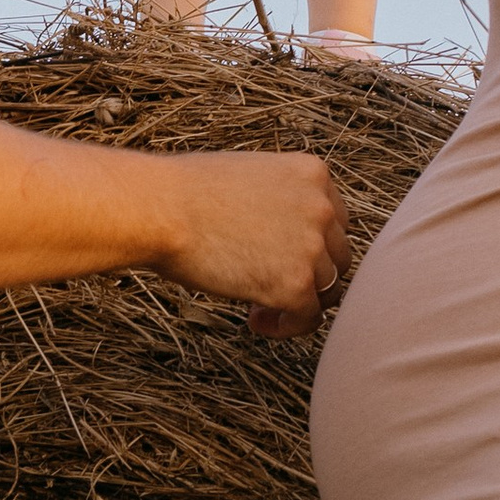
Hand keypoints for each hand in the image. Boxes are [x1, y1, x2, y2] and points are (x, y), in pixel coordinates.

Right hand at [151, 152, 350, 335]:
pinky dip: (287, 325)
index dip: (313, 243)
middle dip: (310, 272)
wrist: (161, 210)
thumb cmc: (184, 193)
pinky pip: (308, 317)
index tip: (286, 255)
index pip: (335, 218)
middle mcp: (321, 206)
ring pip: (328, 288)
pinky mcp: (297, 283)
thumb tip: (276, 235)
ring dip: (299, 301)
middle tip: (273, 283)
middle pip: (338, 254)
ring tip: (260, 306)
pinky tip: (257, 321)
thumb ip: (276, 201)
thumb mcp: (247, 176)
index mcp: (311, 173)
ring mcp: (312, 246)